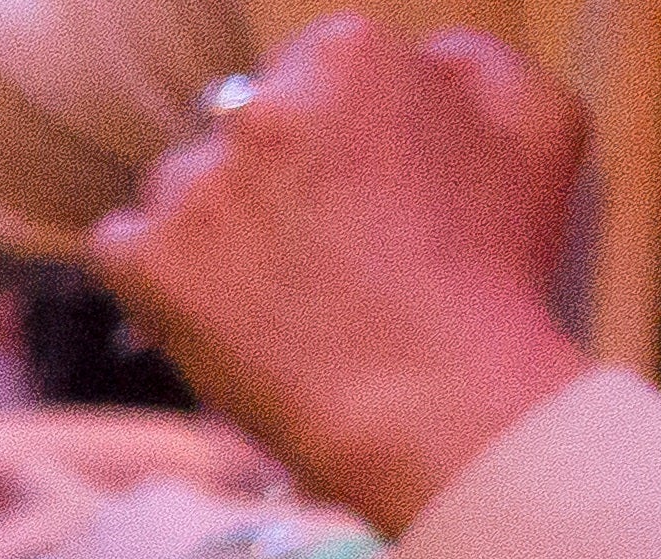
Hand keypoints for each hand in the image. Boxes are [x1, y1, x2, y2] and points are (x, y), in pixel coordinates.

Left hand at [92, 14, 592, 527]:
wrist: (431, 402)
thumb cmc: (494, 271)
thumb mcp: (539, 123)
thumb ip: (469, 63)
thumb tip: (417, 58)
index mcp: (351, 54)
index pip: (313, 69)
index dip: (337, 137)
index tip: (358, 191)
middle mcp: (260, 105)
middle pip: (239, 123)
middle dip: (270, 176)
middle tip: (319, 249)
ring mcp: (193, 184)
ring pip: (178, 185)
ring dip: (212, 226)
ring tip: (279, 292)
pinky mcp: (144, 259)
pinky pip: (121, 250)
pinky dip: (156, 281)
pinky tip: (218, 314)